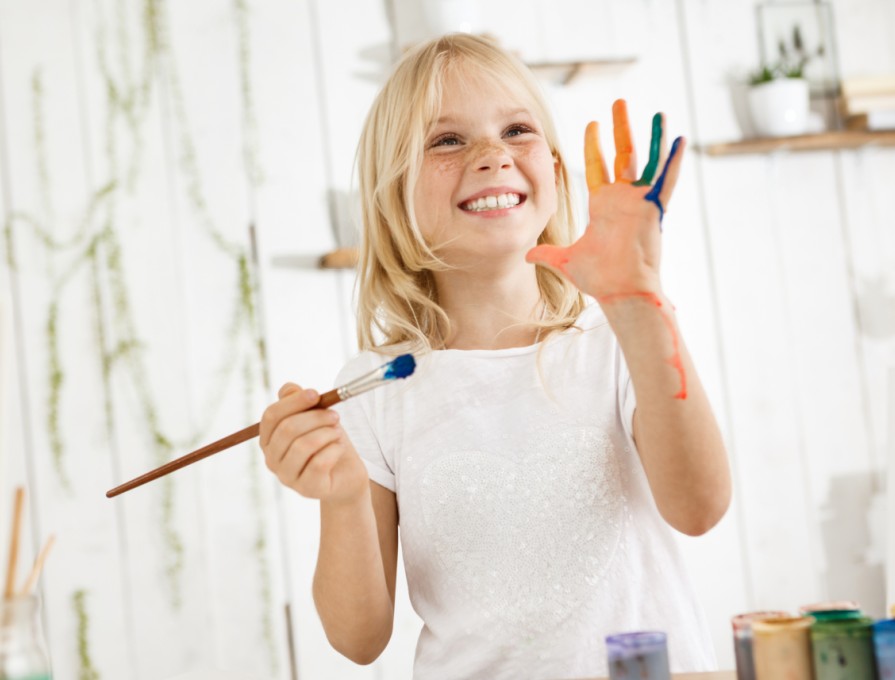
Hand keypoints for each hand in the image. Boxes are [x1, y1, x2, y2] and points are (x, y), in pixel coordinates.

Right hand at [260, 383, 368, 503]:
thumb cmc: (327, 442)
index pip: (271, 416)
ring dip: (326, 433)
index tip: (316, 394)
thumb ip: (299, 401)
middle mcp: (272, 460)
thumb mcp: (315, 417)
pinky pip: (319, 463)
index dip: (293, 402)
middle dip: (316, 417)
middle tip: (335, 415)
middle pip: (287, 429)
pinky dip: (334, 450)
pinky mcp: (307, 489)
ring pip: (303, 446)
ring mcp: (287, 477)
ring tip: (337, 433)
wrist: (346, 474)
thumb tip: (289, 389)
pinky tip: (339, 449)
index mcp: (269, 439)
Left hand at [526, 99, 684, 298]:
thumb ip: (547, 254)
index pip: (598, 166)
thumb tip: (527, 255)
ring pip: (647, 161)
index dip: (595, 144)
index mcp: (603, 205)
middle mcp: (622, 199)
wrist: (620, 291)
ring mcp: (640, 202)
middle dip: (620, 127)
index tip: (593, 123)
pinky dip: (673, 161)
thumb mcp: (566, 260)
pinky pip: (666, 181)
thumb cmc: (600, 278)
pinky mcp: (654, 209)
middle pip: (622, 154)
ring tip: (657, 113)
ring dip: (652, 137)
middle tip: (619, 101)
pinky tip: (680, 139)